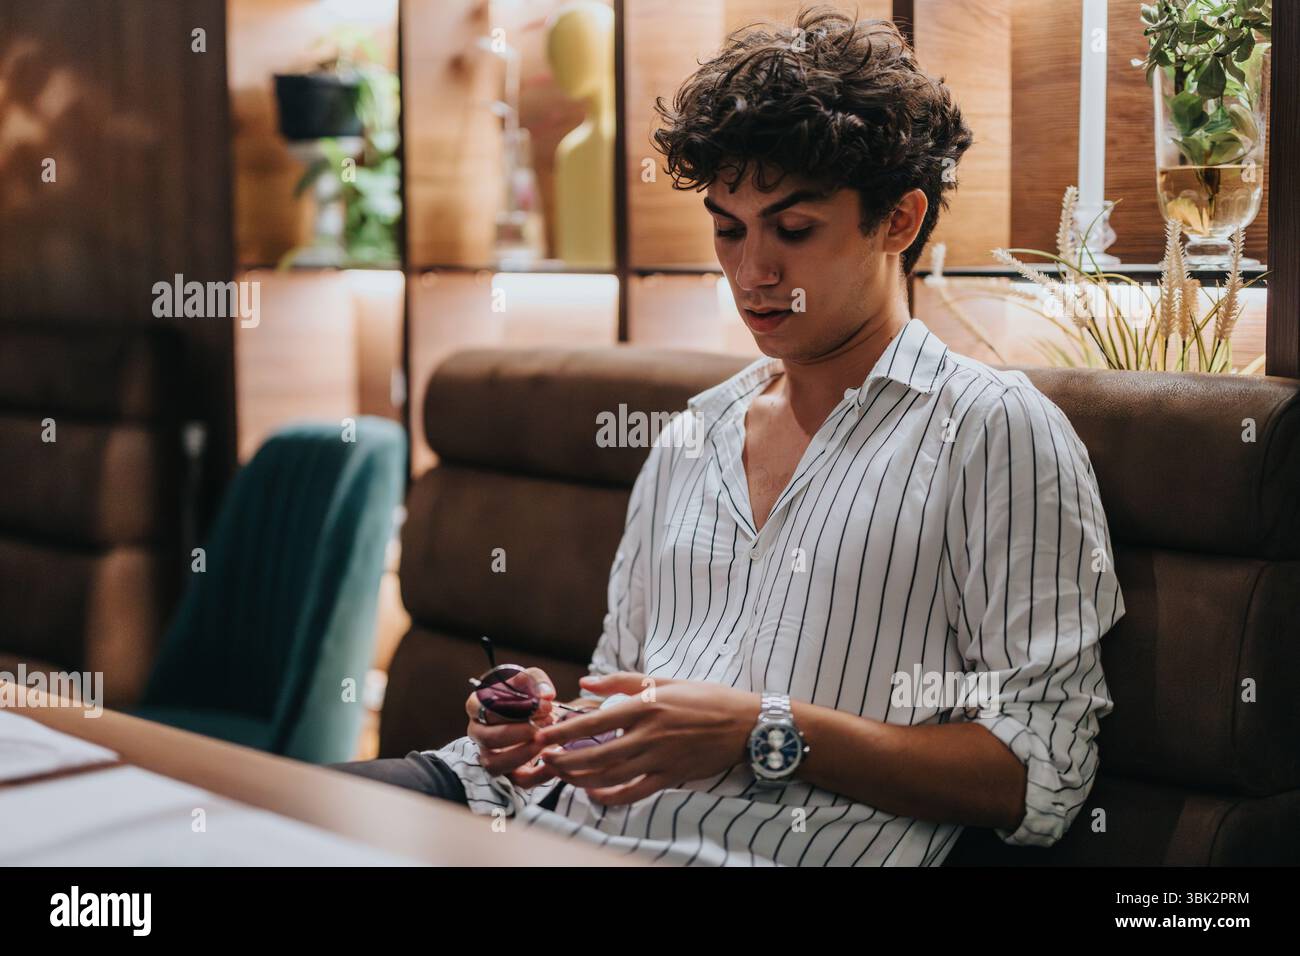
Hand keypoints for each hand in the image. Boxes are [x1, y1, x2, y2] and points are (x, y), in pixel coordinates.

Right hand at [464, 667, 566, 788]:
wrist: (541, 715)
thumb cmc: (529, 694)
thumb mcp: (532, 680)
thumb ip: (537, 681)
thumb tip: (545, 695)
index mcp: (478, 707)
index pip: (482, 708)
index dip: (513, 707)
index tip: (541, 705)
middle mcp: (479, 733)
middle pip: (488, 737)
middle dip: (519, 731)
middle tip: (546, 722)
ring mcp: (490, 756)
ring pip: (494, 764)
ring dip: (523, 753)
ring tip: (545, 741)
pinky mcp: (508, 774)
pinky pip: (518, 781)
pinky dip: (539, 775)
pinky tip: (555, 762)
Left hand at [532, 672, 760, 805]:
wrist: (745, 724)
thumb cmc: (706, 698)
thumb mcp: (666, 681)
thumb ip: (623, 681)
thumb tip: (586, 682)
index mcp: (646, 706)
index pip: (595, 721)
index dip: (564, 730)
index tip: (543, 734)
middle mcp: (649, 735)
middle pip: (595, 753)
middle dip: (564, 759)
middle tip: (544, 758)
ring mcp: (659, 759)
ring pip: (610, 775)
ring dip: (580, 777)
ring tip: (561, 774)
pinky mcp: (670, 777)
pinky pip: (633, 792)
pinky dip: (609, 796)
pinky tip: (593, 791)